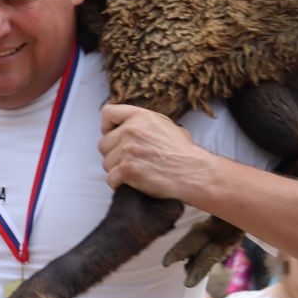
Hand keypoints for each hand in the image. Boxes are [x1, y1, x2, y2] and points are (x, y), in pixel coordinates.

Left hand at [97, 104, 214, 200]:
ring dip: (117, 170)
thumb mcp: (166, 125)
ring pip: (106, 163)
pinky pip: (111, 179)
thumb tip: (124, 126)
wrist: (194, 173)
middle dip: (113, 154)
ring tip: (136, 173)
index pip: (108, 113)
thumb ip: (142, 123)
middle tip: (130, 162)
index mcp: (140, 116)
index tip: (112, 136)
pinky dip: (120, 184)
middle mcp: (131, 130)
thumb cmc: (184, 152)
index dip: (107, 126)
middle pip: (103, 144)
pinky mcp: (127, 170)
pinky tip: (134, 184)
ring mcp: (127, 150)